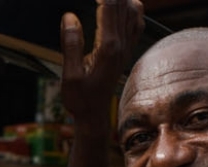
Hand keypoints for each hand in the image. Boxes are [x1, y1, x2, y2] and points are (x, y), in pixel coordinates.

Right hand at [60, 0, 144, 125]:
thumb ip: (71, 44)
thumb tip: (70, 16)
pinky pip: (137, 23)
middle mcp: (121, 45)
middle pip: (122, 5)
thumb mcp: (69, 75)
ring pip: (132, 11)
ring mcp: (126, 47)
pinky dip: (131, 8)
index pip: (109, 8)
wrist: (95, 115)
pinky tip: (123, 5)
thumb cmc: (80, 99)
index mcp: (107, 47)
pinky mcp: (126, 51)